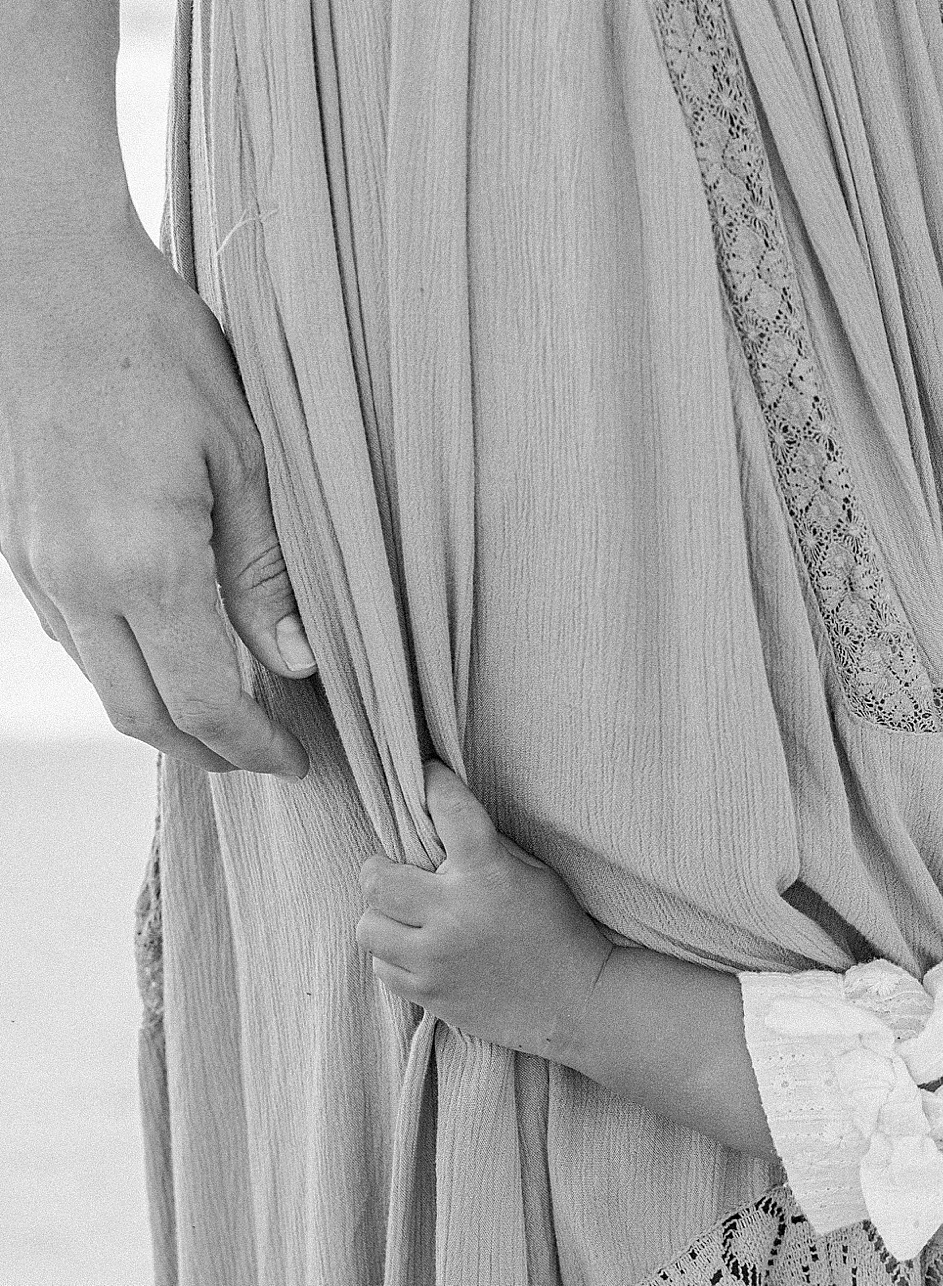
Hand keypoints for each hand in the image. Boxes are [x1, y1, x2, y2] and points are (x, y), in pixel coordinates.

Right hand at [0, 219, 314, 775]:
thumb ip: (267, 573)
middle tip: (268, 755)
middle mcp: (76, 583)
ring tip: (230, 715)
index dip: (252, 746)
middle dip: (209, 751)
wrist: (42, 282)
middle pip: (143, 715)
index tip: (295, 760)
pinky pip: (72, 636)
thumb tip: (296, 664)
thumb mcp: (244, 458)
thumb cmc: (158, 352)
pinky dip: (125, 665)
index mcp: (144, 566)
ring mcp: (34, 568)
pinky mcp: (15, 547)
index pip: (203, 702)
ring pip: (102, 681)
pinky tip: (171, 652)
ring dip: (164, 714)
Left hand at [355, 762, 613, 1061]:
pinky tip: (420, 951)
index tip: (426, 773)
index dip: (433, 782)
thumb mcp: (536, 875)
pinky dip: (394, 956)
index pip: (448, 809)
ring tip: (406, 918)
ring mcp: (435, 958)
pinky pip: (381, 968)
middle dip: (381, 869)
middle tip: (395, 872)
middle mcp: (453, 912)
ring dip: (383, 917)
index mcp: (487, 872)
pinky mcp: (427, 993)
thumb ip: (489, 850)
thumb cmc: (560, 931)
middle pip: (376, 878)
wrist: (575, 1003)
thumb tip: (444, 826)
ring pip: (368, 926)